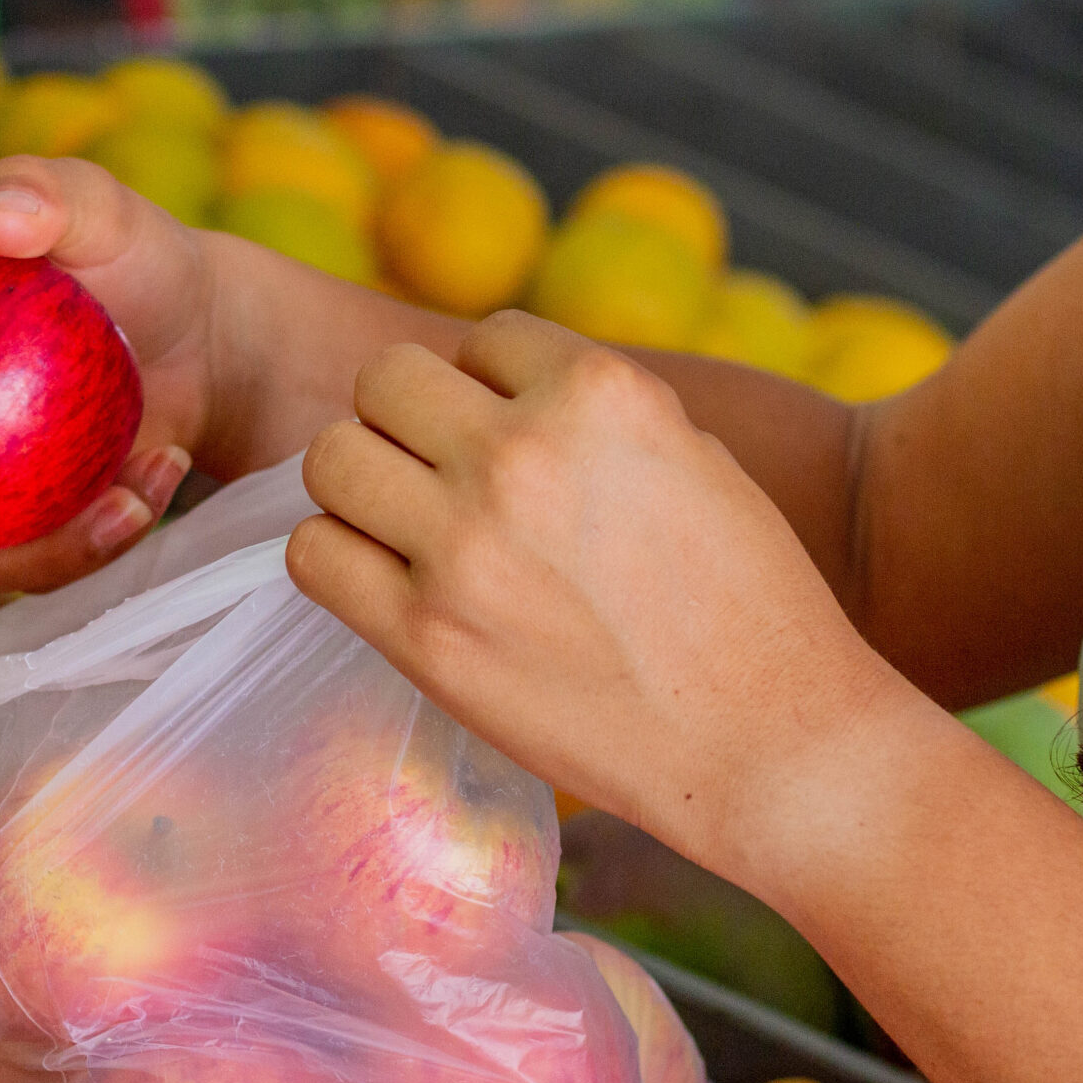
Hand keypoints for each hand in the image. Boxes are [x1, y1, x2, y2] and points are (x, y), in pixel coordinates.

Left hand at [287, 313, 913, 875]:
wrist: (770, 743)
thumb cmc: (747, 604)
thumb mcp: (691, 456)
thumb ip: (587, 413)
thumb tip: (490, 388)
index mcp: (600, 392)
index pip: (486, 339)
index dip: (496, 390)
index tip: (520, 444)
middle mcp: (522, 453)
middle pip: (384, 381)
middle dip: (410, 422)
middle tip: (445, 480)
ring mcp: (463, 545)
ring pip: (330, 458)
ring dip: (362, 484)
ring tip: (408, 528)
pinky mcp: (424, 635)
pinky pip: (312, 553)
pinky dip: (337, 558)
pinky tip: (385, 581)